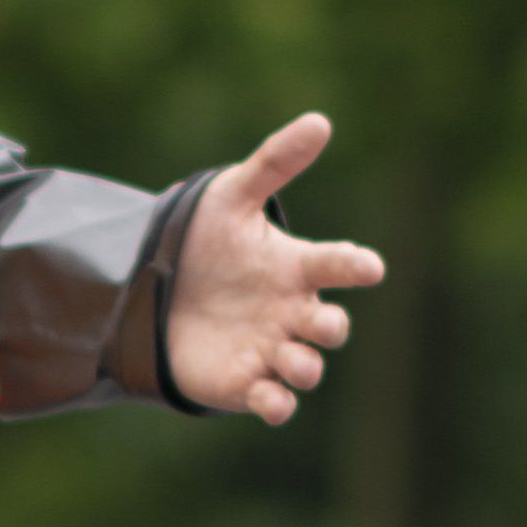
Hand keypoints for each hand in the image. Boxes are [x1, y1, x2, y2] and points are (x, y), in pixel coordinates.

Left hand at [157, 116, 383, 423]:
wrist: (157, 288)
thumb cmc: (206, 241)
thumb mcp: (231, 197)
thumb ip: (274, 163)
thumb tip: (320, 121)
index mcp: (296, 267)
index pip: (337, 264)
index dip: (354, 266)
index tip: (369, 267)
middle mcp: (292, 311)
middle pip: (329, 326)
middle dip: (331, 327)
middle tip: (323, 323)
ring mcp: (272, 349)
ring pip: (306, 367)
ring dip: (306, 367)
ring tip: (293, 362)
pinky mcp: (247, 383)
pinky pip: (274, 401)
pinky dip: (278, 405)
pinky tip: (272, 401)